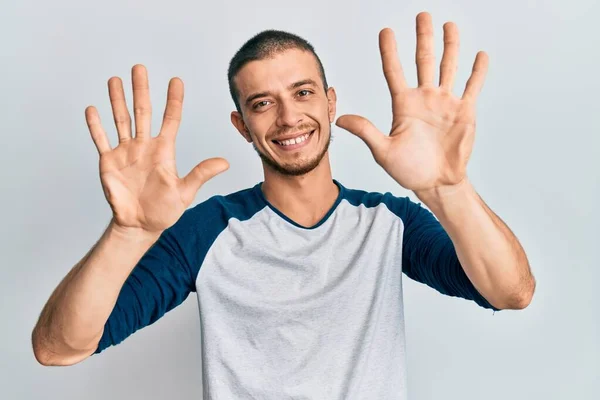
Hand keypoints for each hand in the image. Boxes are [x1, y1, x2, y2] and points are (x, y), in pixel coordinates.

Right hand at [85, 64, 228, 233]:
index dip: (174, 100)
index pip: (170, 119)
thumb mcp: (185, 192)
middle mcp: (144, 146)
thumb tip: (224, 162)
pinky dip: (96, 125)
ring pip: (121, 120)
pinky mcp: (109, 162)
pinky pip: (101, 140)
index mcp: (164, 151)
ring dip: (117, 100)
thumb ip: (201, 174)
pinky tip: (92, 109)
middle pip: (143, 112)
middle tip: (140, 67)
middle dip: (141, 90)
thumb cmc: (164, 210)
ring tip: (115, 80)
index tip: (176, 81)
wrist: (140, 225)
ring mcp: (126, 152)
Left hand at [336, 12, 488, 193]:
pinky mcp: (464, 112)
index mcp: (403, 105)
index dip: (390, 51)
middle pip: (424, 60)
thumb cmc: (409, 170)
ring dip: (450, 46)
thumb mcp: (383, 151)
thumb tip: (340, 119)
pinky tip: (479, 55)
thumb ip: (366, 131)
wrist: (436, 184)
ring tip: (449, 25)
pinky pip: (472, 86)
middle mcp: (424, 98)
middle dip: (423, 37)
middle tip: (423, 15)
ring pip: (448, 66)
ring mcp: (445, 103)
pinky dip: (477, 72)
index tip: (386, 31)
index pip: (394, 71)